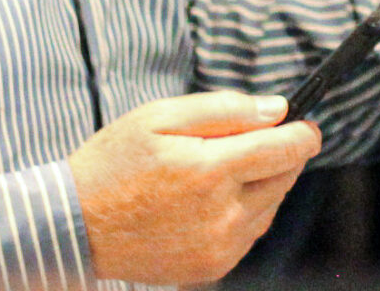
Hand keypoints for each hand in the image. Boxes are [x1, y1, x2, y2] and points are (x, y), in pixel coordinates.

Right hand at [70, 91, 320, 284]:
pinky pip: (250, 234)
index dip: (303, 134)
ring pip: (270, 208)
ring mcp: (217, 247)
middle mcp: (221, 216)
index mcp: (209, 172)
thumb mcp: (159, 117)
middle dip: (280, 156)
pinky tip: (214, 201)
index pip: (284, 150)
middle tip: (255, 141)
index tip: (307, 125)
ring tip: (224, 171)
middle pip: (283, 179)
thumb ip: (225, 110)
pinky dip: (246, 214)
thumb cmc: (113, 164)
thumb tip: (277, 110)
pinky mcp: (210, 268)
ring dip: (263, 185)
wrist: (72, 227)